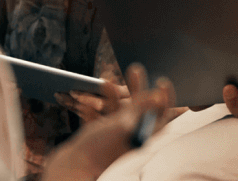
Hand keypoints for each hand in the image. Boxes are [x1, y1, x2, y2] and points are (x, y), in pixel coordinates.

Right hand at [43, 64, 175, 180]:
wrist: (72, 169)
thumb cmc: (100, 149)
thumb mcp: (123, 125)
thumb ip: (140, 109)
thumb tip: (158, 95)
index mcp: (141, 134)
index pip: (160, 115)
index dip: (164, 98)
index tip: (161, 81)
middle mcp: (129, 135)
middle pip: (138, 108)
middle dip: (136, 88)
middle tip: (135, 69)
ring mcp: (112, 137)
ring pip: (116, 110)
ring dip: (112, 94)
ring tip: (107, 79)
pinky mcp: (96, 138)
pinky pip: (98, 119)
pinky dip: (94, 107)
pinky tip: (87, 100)